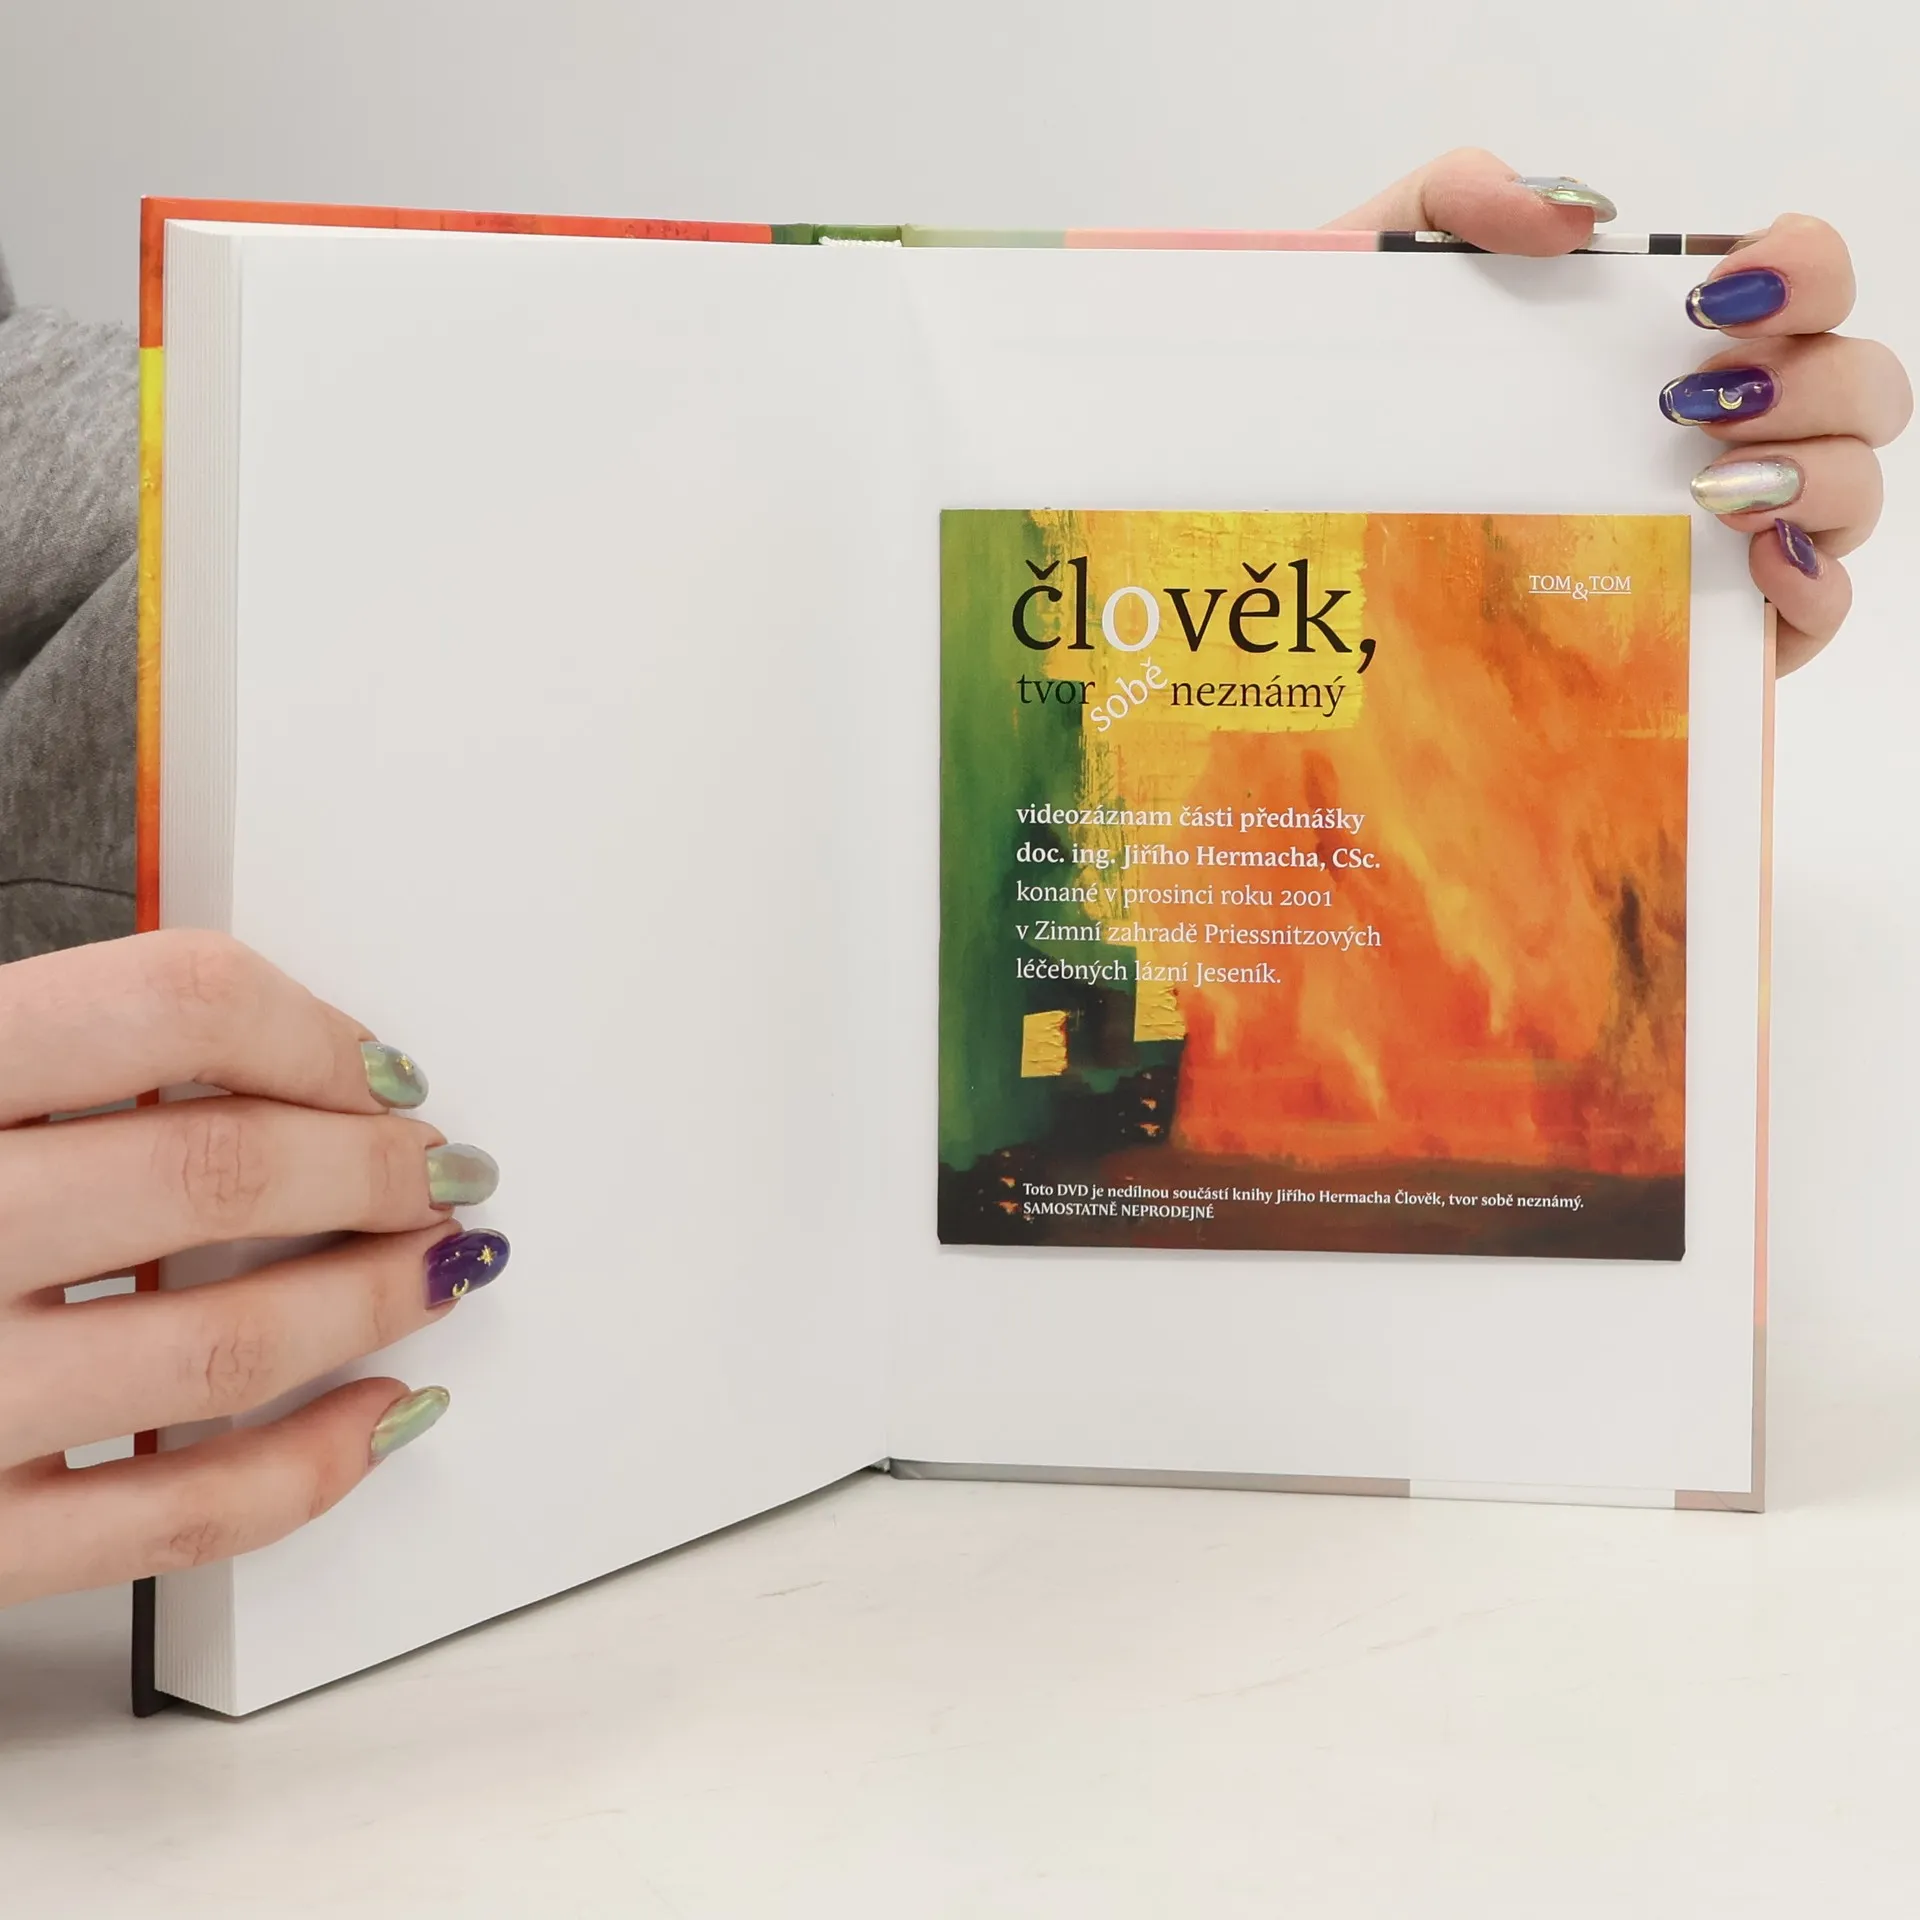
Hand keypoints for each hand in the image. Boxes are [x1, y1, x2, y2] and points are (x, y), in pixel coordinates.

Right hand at [0, 932, 506, 1605]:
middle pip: (219, 1171)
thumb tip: (275, 1049)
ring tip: (438, 1270)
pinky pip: (172, 1520)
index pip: (168, 1003)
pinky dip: (309, 1471)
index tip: (382, 1069)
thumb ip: (49, 1059)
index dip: (313, 1031)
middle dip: (375, 1170)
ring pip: (221, 1348)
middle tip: (442, 1173)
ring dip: (372, 1304)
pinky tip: (378, 1418)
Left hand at [1327, 149, 1912, 672]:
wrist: (1293, 541)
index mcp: (1669, 344)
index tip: (1710, 297)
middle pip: (1858, 384)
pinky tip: (1749, 563)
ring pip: (1855, 489)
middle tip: (1693, 401)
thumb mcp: (1373, 281)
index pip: (1803, 278)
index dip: (1801, 268)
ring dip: (1814, 475)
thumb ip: (1455, 197)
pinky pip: (1820, 611)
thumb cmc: (1359, 414)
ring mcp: (1730, 533)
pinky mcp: (1715, 632)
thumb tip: (1569, 212)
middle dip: (1810, 379)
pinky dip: (1810, 588)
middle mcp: (1726, 429)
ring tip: (1707, 484)